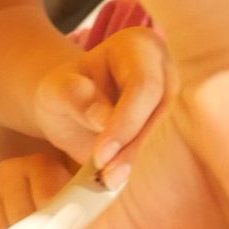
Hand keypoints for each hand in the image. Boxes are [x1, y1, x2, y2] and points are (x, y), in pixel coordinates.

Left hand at [30, 26, 169, 179]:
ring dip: (140, 160)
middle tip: (106, 176)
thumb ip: (74, 96)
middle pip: (162, 110)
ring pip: (169, 132)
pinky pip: (166, 147)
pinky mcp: (172, 123)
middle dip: (135, 145)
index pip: (144, 85)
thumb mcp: (55, 90)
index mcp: (139, 46)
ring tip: (109, 181)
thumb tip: (103, 118)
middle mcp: (165, 68)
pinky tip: (120, 181)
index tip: (101, 154)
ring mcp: (173, 97)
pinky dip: (143, 166)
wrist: (70, 107)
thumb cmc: (63, 92)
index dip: (126, 122)